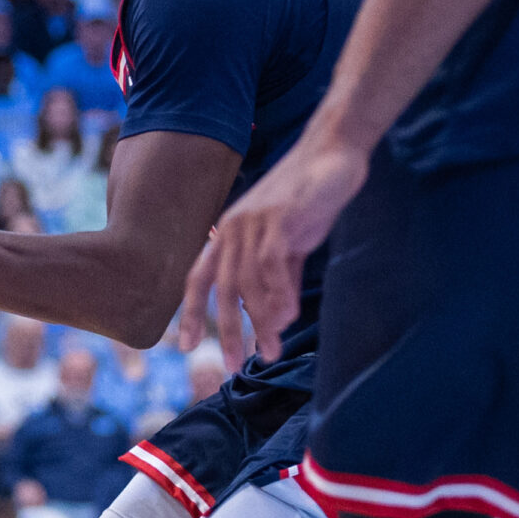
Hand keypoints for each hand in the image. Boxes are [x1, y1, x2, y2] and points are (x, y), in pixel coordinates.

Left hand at [178, 136, 368, 371]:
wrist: (333, 152)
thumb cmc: (309, 197)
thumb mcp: (289, 242)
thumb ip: (280, 278)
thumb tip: (277, 318)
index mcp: (228, 232)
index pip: (199, 277)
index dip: (190, 313)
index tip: (185, 347)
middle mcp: (234, 228)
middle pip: (221, 288)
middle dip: (225, 330)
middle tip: (232, 365)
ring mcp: (255, 223)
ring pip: (248, 283)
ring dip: (260, 322)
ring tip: (269, 352)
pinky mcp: (281, 220)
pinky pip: (273, 267)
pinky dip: (279, 295)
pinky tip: (288, 320)